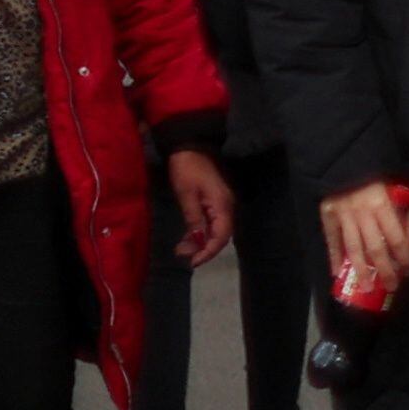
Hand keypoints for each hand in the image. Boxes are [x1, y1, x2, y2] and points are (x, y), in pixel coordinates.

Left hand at [166, 149, 233, 264]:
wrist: (190, 147)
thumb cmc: (187, 170)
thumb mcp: (186, 195)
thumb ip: (194, 219)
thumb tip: (198, 241)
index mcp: (222, 205)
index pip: (221, 236)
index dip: (209, 251)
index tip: (193, 262)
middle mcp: (227, 207)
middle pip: (220, 236)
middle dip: (203, 249)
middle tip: (183, 256)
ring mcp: (222, 205)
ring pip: (215, 231)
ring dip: (200, 242)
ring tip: (181, 249)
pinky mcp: (215, 203)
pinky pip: (211, 223)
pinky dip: (200, 233)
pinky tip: (187, 238)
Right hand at [321, 179, 408, 288]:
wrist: (347, 158)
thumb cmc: (379, 175)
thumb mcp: (401, 190)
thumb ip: (407, 215)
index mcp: (384, 205)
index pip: (396, 239)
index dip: (403, 257)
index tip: (408, 271)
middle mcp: (363, 213)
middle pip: (376, 248)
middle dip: (385, 270)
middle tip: (391, 286)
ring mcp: (343, 215)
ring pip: (353, 248)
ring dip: (360, 270)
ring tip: (366, 287)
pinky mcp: (327, 214)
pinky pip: (331, 239)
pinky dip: (333, 256)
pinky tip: (337, 272)